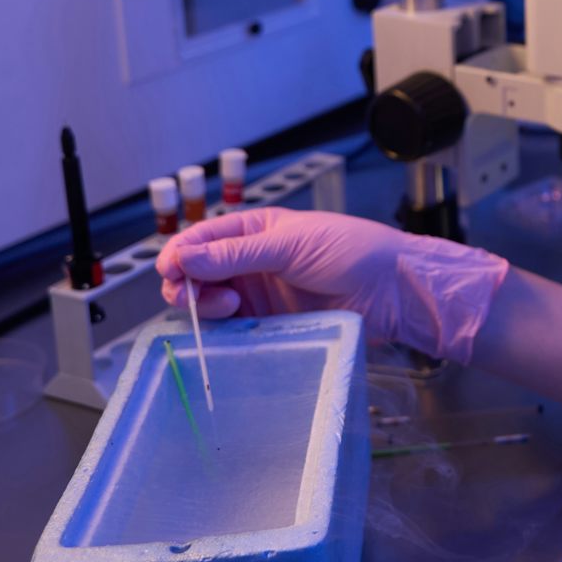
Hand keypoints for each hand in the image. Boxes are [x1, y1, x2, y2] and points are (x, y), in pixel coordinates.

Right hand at [156, 208, 509, 361]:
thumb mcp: (292, 243)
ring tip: (227, 307)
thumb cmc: (353, 251)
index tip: (170, 269)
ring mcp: (260, 295)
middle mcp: (251, 262)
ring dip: (205, 307)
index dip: (180, 253)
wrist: (392, 290)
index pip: (202, 239)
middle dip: (188, 283)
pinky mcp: (271, 326)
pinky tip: (232, 329)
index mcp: (255, 230)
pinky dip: (224, 332)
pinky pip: (234, 331)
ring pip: (211, 304)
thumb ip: (238, 253)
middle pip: (198, 274)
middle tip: (197, 295)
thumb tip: (185, 257)